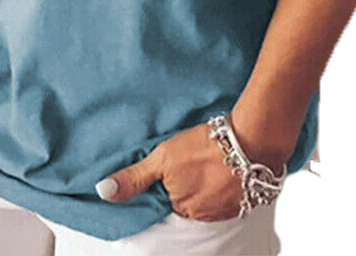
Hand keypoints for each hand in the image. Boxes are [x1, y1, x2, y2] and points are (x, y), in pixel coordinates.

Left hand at [94, 122, 243, 221]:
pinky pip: (226, 195)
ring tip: (205, 162)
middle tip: (188, 162)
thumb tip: (104, 192)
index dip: (164, 186)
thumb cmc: (207, 146)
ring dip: (204, 185)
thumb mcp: (163, 157)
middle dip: (184, 186)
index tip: (168, 170)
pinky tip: (222, 166)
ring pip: (206, 199)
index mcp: (180, 208)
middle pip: (185, 202)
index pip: (164, 204)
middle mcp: (202, 215)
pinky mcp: (243, 199)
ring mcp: (224, 209)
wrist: (251, 140)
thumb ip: (135, 177)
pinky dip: (222, 183)